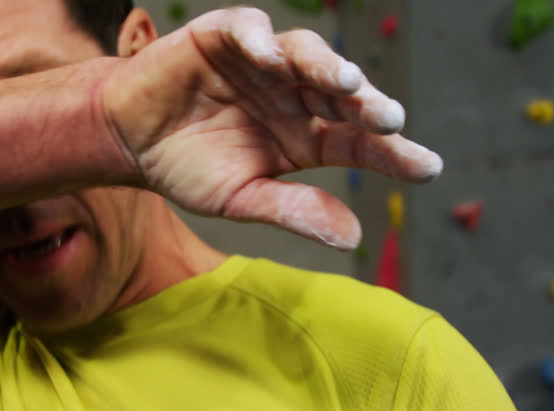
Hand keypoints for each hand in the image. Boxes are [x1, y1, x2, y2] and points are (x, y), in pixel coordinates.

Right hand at [99, 6, 442, 248]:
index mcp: (305, 136)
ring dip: (327, 65)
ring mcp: (263, 62)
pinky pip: (250, 29)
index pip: (358, 142)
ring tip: (344, 82)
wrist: (127, 139)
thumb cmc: (186, 168)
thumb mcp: (240, 199)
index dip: (394, 152)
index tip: (427, 168)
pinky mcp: (226, 36)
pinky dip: (261, 39)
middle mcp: (294, 94)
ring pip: (307, 54)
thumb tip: (353, 238)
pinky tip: (270, 56)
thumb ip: (293, 210)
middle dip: (367, 105)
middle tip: (389, 120)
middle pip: (342, 95)